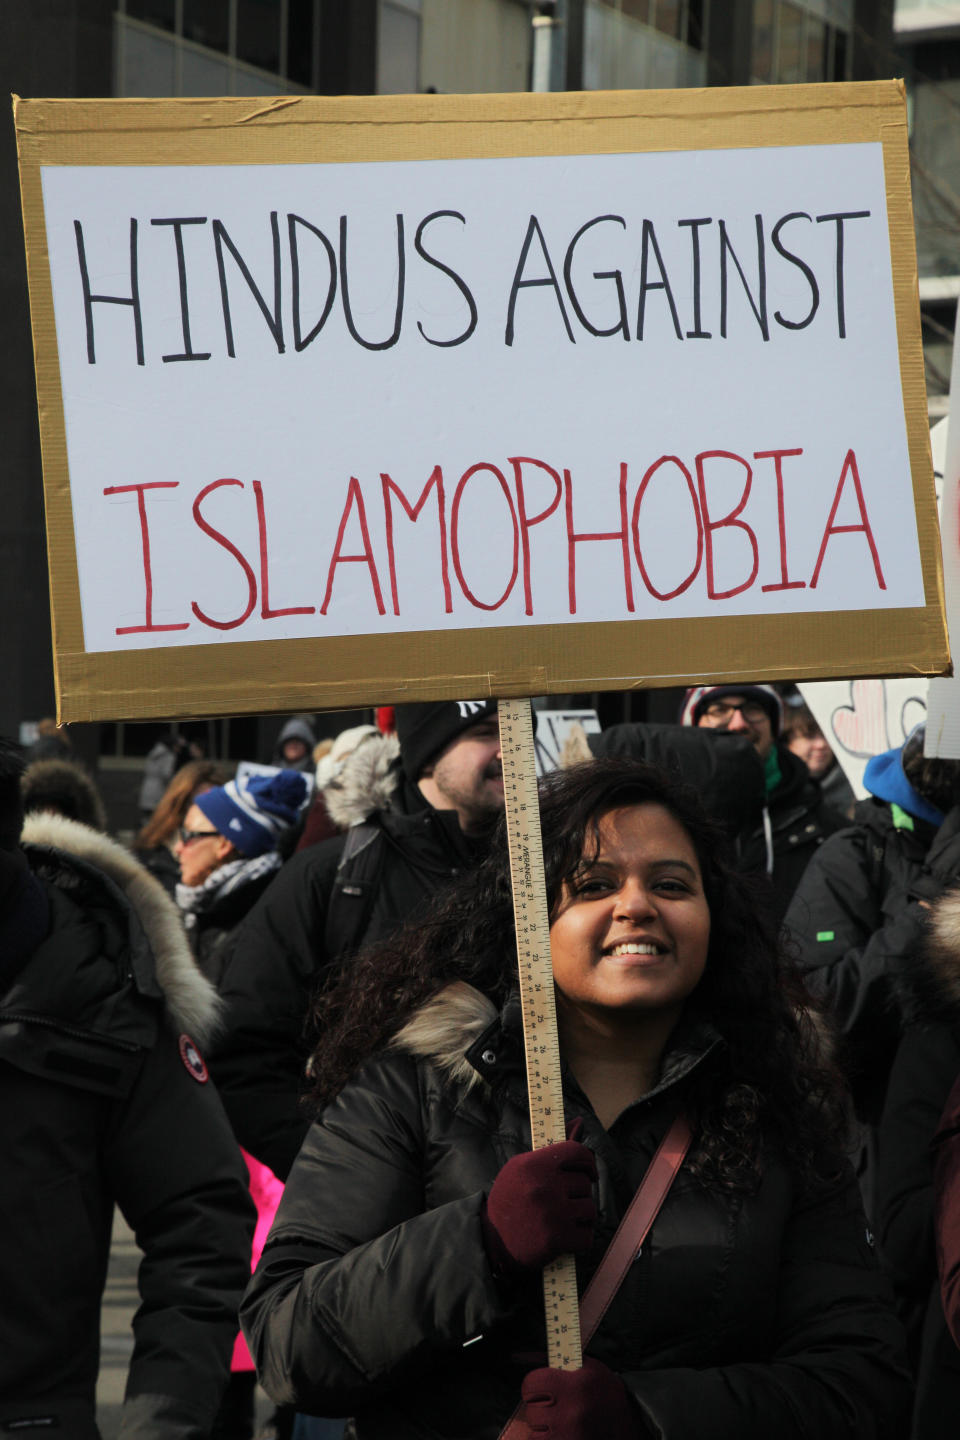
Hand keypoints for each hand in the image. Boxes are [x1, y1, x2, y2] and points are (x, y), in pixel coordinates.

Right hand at [482, 1135, 596, 1274]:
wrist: (491, 1240)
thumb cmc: (511, 1200)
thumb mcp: (523, 1168)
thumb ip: (553, 1149)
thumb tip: (580, 1121)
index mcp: (534, 1164)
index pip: (576, 1152)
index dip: (588, 1161)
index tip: (589, 1173)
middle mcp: (543, 1186)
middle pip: (585, 1183)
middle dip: (579, 1194)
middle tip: (563, 1204)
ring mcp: (551, 1213)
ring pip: (589, 1209)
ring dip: (582, 1217)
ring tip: (565, 1220)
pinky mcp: (556, 1238)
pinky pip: (587, 1236)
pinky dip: (581, 1239)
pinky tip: (567, 1238)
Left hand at [521, 1358, 639, 1438]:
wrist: (627, 1424)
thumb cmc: (603, 1390)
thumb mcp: (585, 1365)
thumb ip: (553, 1359)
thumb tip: (519, 1356)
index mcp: (575, 1386)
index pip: (530, 1384)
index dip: (534, 1385)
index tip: (543, 1387)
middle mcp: (571, 1413)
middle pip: (531, 1409)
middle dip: (539, 1406)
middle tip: (553, 1404)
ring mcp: (569, 1436)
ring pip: (535, 1431)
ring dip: (542, 1426)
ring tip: (559, 1419)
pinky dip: (546, 1438)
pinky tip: (560, 1431)